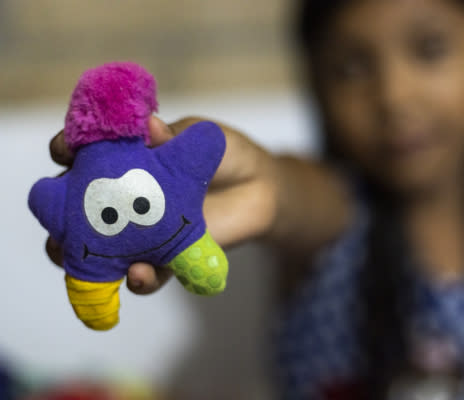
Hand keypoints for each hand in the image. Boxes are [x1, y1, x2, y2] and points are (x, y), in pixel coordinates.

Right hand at [46, 116, 276, 293]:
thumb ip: (172, 137)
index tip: (64, 151)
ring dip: (86, 259)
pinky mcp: (167, 258)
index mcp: (124, 159)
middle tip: (59, 222)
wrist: (259, 187)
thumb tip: (149, 126)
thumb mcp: (198, 137)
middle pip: (77, 212)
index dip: (67, 150)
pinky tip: (139, 274)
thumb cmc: (221, 153)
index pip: (82, 154)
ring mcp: (142, 231)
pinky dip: (140, 278)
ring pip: (101, 252)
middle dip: (60, 219)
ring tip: (82, 259)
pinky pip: (147, 275)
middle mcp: (124, 198)